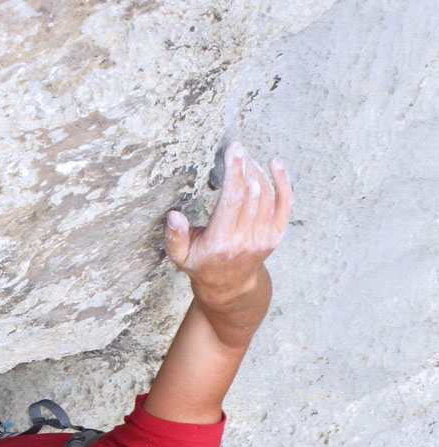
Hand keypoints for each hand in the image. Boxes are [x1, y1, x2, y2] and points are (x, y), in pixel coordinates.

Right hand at [164, 140, 291, 306]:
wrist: (229, 287)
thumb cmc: (202, 265)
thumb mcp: (180, 256)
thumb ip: (175, 237)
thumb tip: (173, 216)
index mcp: (221, 242)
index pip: (232, 199)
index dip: (234, 170)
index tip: (232, 149)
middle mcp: (245, 240)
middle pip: (251, 192)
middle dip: (245, 165)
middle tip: (237, 147)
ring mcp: (263, 238)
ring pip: (267, 194)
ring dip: (257, 170)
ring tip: (245, 157)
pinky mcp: (275, 235)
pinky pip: (284, 203)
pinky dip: (282, 181)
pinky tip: (275, 163)